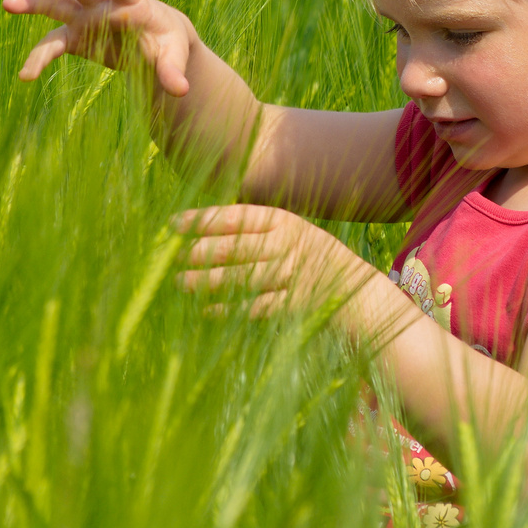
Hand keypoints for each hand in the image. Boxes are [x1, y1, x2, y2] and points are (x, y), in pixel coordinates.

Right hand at [2, 0, 194, 94]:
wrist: (154, 44)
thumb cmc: (168, 42)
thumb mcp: (175, 55)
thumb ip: (173, 71)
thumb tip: (180, 90)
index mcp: (132, 1)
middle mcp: (103, 3)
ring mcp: (85, 17)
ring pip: (55, 3)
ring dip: (32, 1)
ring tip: (8, 4)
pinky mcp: (74, 37)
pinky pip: (51, 45)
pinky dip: (39, 59)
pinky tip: (26, 76)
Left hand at [173, 205, 373, 316]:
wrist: (354, 288)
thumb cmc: (310, 255)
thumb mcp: (290, 231)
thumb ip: (256, 229)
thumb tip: (202, 229)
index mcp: (283, 221)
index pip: (235, 217)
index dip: (202, 220)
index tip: (174, 224)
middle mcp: (286, 245)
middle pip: (233, 248)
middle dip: (199, 252)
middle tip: (174, 257)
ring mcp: (289, 275)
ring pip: (239, 278)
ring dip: (206, 281)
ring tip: (180, 282)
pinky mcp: (291, 304)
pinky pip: (253, 306)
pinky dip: (228, 309)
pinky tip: (206, 309)